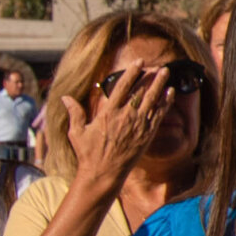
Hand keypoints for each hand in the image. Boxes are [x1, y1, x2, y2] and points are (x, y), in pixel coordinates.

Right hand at [60, 65, 173, 187]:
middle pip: (142, 90)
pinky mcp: (147, 135)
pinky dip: (165, 102)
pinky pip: (159, 114)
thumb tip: (65, 97)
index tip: (139, 62)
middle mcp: (125, 116)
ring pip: (153, 100)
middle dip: (151, 76)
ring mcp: (138, 125)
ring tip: (167, 72)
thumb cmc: (88, 153)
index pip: (123, 87)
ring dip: (160, 85)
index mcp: (109, 113)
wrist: (103, 173)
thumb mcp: (77, 132)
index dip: (132, 72)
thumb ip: (75, 113)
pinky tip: (171, 93)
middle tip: (158, 65)